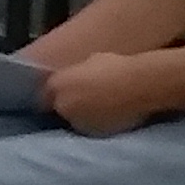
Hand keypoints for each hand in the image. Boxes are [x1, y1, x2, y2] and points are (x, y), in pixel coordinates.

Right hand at [49, 51, 183, 134]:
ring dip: (87, 87)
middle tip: (83, 112)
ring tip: (105, 102)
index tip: (63, 122)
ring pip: (79, 77)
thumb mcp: (86, 128)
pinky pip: (100, 71)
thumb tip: (71, 117)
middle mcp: (62, 73)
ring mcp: (83, 62)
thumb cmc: (111, 111)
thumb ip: (72, 121)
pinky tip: (119, 90)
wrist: (141, 83)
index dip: (52, 114)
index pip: (42, 102)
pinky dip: (106, 80)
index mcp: (52, 91)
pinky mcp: (105, 56)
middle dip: (68, 97)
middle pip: (59, 87)